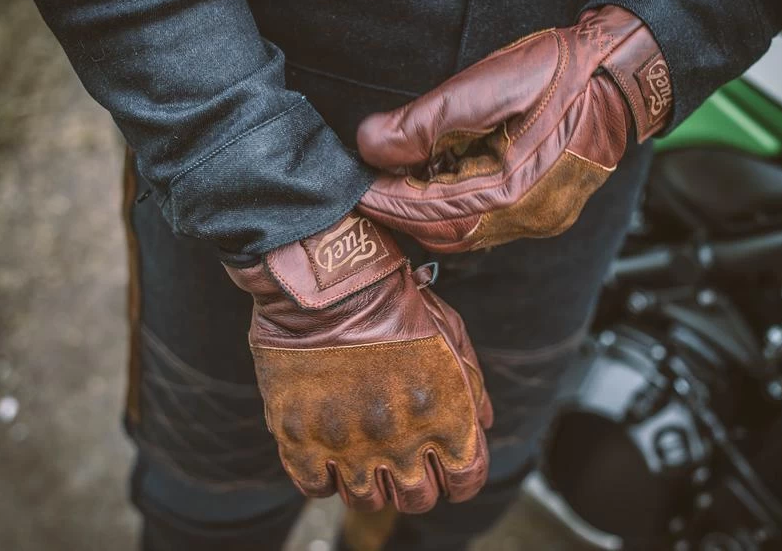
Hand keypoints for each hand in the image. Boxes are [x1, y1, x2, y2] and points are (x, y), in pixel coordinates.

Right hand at [224, 212, 492, 513]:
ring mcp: (348, 444)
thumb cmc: (396, 301)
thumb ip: (472, 386)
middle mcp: (401, 441)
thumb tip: (481, 425)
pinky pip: (315, 486)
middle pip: (416, 499)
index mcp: (445, 417)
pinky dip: (324, 476)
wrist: (332, 281)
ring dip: (369, 482)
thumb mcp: (452, 334)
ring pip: (365, 500)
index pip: (465, 481)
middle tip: (401, 459)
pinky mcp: (300, 438)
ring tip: (362, 453)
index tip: (444, 466)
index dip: (458, 477)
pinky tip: (327, 450)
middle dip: (415, 483)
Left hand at [356, 5, 672, 252]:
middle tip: (373, 185)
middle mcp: (525, 218)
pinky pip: (490, 225)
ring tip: (406, 180)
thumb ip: (423, 122)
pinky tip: (447, 181)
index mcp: (509, 192)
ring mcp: (539, 220)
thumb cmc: (561, 75)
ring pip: (466, 234)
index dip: (386, 199)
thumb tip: (370, 144)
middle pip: (445, 234)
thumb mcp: (485, 86)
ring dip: (429, 213)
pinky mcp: (546, 213)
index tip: (355, 187)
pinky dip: (458, 209)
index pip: (428, 211)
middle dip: (403, 212)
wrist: (619, 80)